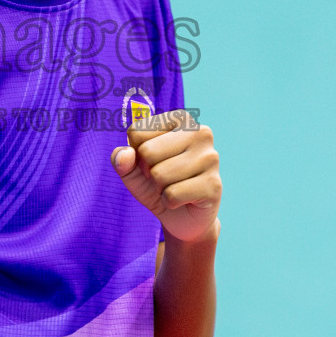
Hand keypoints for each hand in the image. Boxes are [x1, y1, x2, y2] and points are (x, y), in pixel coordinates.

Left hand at [112, 110, 220, 243]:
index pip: (137, 132)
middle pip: (147, 152)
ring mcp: (210, 157)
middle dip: (148, 172)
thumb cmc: (157, 184)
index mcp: (180, 119)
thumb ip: (121, 158)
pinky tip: (184, 199)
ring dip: (159, 189)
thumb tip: (125, 155)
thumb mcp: (132, 170)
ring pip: (159, 175)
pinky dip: (169, 202)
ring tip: (174, 187)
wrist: (183, 217)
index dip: (137, 154)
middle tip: (163, 178)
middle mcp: (200, 132)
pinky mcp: (214, 184)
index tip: (153, 161)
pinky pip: (172, 195)